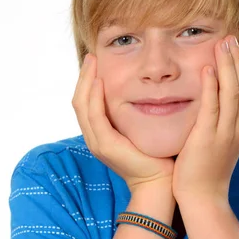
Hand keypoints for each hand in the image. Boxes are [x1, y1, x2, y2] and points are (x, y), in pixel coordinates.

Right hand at [72, 53, 174, 193]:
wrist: (159, 182)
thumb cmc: (156, 157)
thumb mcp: (141, 130)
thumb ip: (134, 115)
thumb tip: (142, 92)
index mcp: (101, 135)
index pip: (86, 103)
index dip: (88, 82)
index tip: (96, 63)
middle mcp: (94, 138)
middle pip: (79, 102)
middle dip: (84, 77)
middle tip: (91, 56)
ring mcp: (97, 143)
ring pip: (82, 106)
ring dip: (86, 82)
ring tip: (93, 63)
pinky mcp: (105, 145)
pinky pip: (94, 116)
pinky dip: (95, 97)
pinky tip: (101, 81)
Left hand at [172, 35, 238, 202]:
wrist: (203, 198)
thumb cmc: (206, 173)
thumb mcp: (219, 145)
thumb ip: (220, 125)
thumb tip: (216, 109)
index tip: (238, 50)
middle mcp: (237, 128)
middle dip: (238, 60)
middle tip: (231, 38)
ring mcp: (225, 133)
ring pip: (233, 92)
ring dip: (228, 65)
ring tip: (222, 44)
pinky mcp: (207, 137)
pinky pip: (211, 106)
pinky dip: (211, 85)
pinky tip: (207, 68)